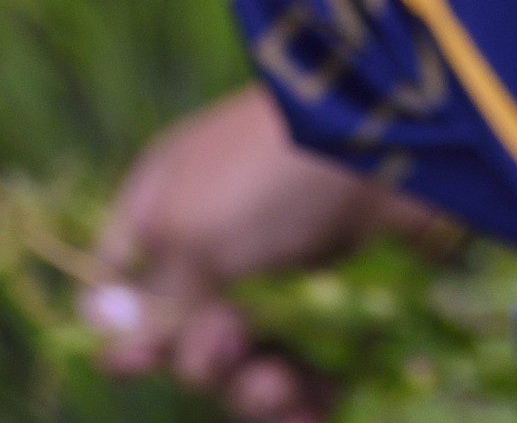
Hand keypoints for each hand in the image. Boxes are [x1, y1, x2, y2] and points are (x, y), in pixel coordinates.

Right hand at [85, 83, 447, 421]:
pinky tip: (318, 406)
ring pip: (242, 363)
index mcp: (164, 205)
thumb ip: (155, 298)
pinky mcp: (328, 296)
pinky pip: (298, 363)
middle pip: (183, 339)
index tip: (139, 362)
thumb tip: (104, 336)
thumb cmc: (270, 176)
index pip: (120, 281)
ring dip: (255, 389)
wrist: (390, 142)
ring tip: (285, 384)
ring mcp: (272, 269)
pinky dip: (301, 394)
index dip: (128, 329)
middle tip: (236, 344)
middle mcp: (213, 241)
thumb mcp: (193, 230)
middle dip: (205, 361)